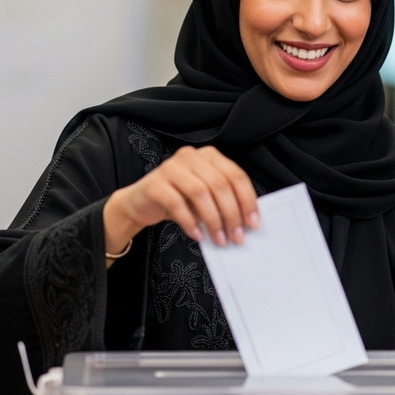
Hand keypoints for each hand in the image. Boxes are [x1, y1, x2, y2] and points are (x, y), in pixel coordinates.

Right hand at [102, 145, 258, 261]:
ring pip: (200, 193)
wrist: (142, 203)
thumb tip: (247, 222)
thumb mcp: (206, 198)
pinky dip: (190, 222)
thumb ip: (225, 202)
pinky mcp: (154, 183)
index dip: (247, 200)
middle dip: (231, 214)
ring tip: (218, 239)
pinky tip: (197, 234)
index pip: (236, 175)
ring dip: (213, 220)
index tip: (252, 223)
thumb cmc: (180, 200)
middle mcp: (191, 157)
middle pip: (220, 184)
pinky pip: (177, 203)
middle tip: (236, 236)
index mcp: (209, 156)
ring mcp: (171, 167)